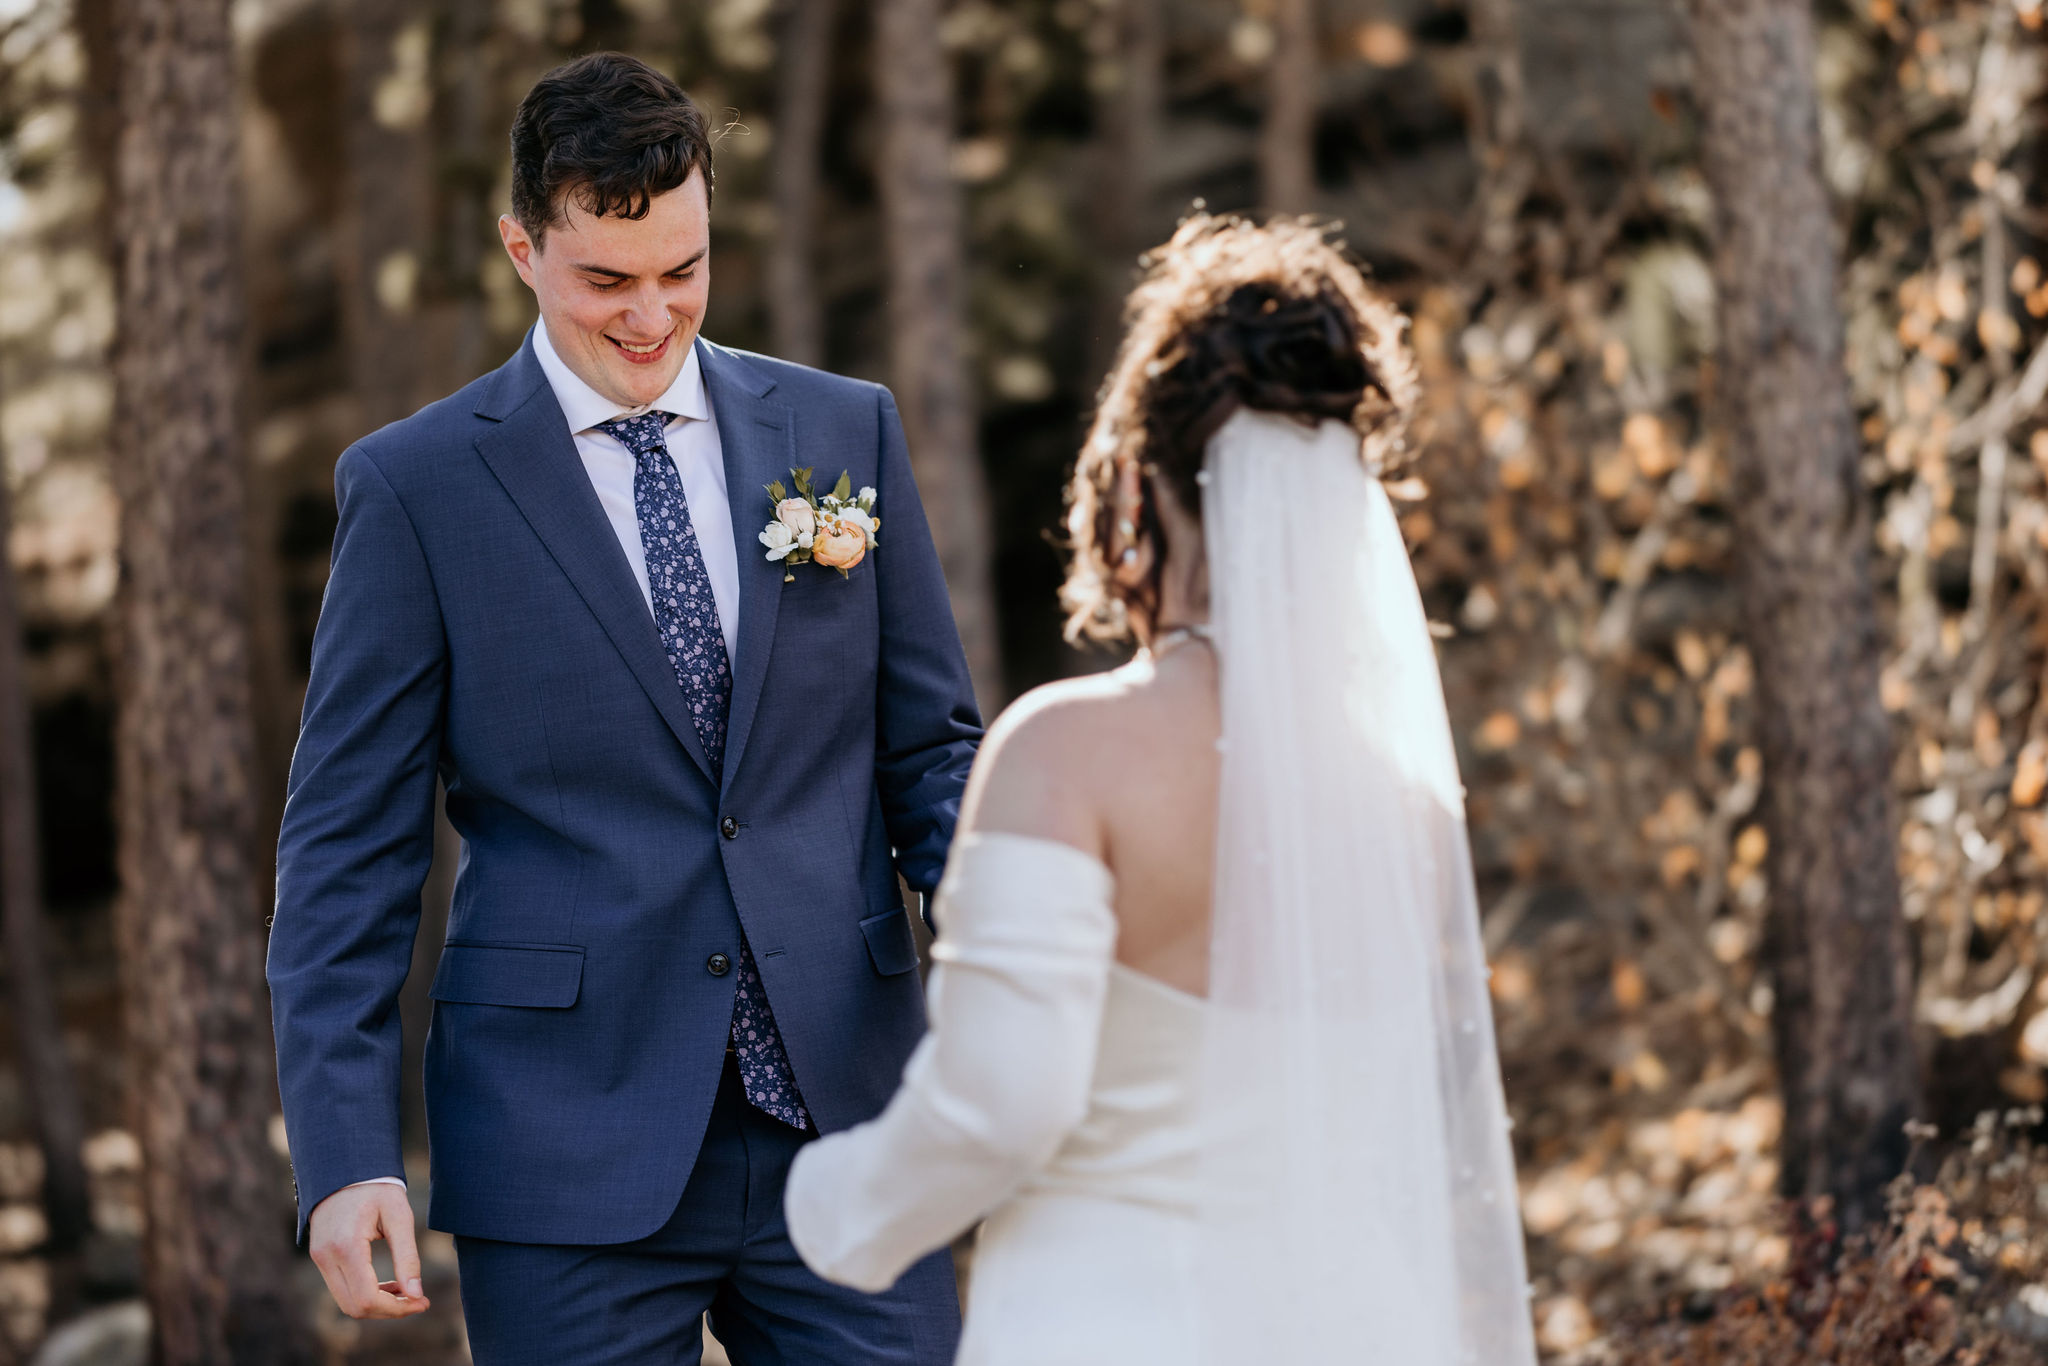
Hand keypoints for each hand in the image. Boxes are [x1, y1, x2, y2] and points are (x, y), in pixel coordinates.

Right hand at [308, 1183, 430, 1319]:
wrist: (345, 1168)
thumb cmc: (377, 1188)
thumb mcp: (400, 1216)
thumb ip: (408, 1257)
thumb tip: (416, 1294)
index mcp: (346, 1246)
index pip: (367, 1298)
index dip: (396, 1308)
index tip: (423, 1302)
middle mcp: (326, 1257)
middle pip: (355, 1307)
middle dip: (389, 1311)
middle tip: (418, 1300)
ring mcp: (320, 1259)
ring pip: (347, 1302)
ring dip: (378, 1304)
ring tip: (406, 1291)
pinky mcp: (321, 1258)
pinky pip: (342, 1289)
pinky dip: (366, 1295)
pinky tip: (389, 1285)